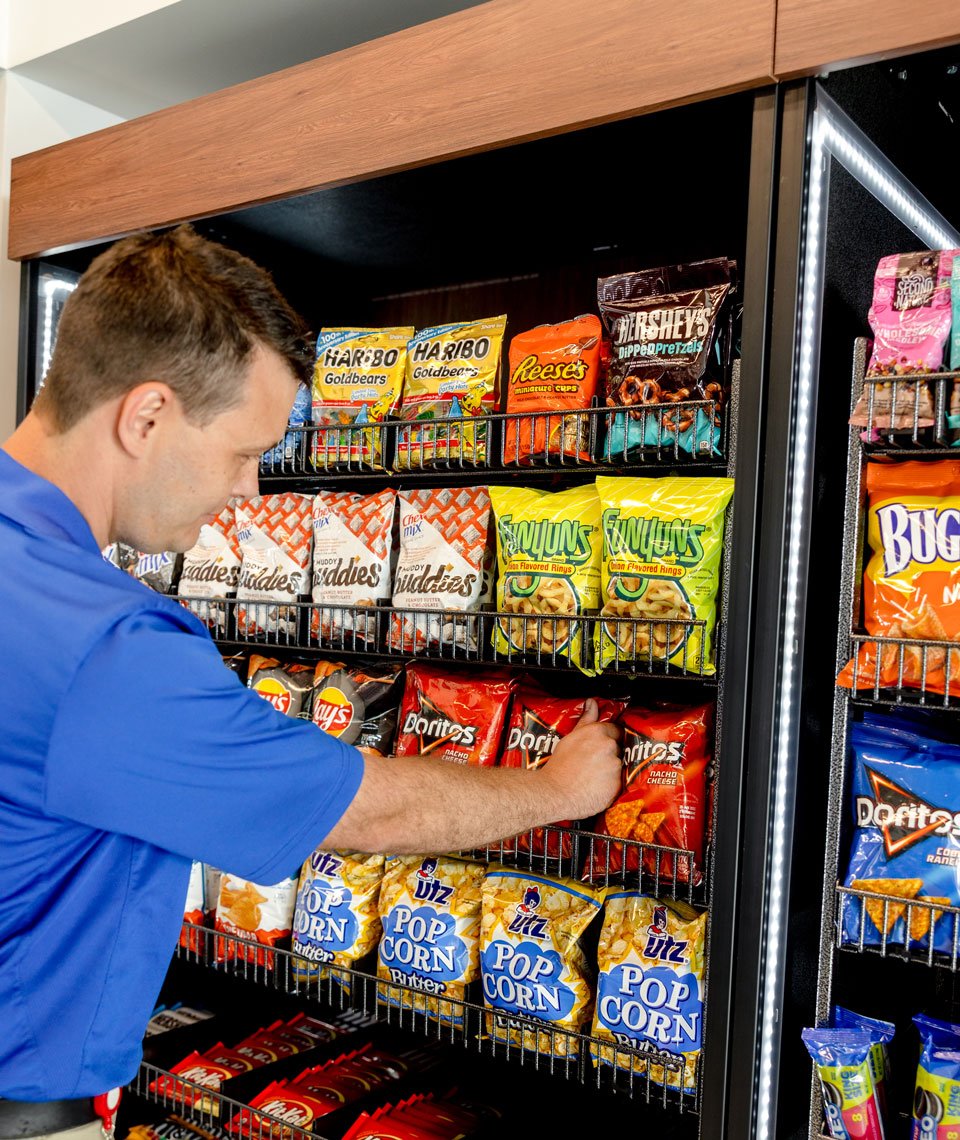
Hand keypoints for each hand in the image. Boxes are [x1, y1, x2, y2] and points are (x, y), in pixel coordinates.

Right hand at [542, 699, 621, 819]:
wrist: (555, 793)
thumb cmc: (559, 766)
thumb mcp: (570, 737)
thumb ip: (586, 719)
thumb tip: (592, 702)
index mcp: (597, 732)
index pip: (616, 729)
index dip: (610, 737)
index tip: (602, 745)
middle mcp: (609, 746)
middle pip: (617, 747)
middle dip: (609, 754)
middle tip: (594, 762)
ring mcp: (615, 765)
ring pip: (618, 765)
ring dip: (610, 769)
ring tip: (593, 776)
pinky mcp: (617, 784)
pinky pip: (618, 782)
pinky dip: (610, 784)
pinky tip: (597, 786)